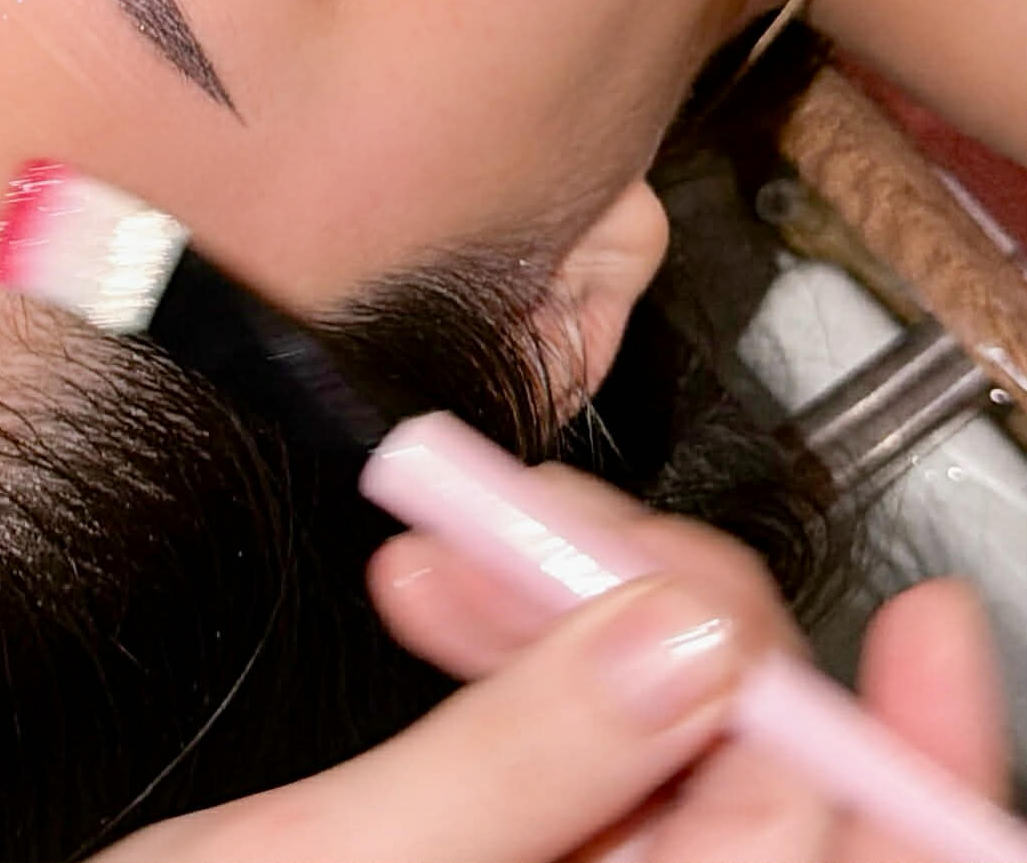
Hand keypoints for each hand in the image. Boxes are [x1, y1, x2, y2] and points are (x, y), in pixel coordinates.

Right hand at [91, 469, 1009, 862]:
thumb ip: (522, 768)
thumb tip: (690, 636)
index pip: (860, 856)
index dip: (916, 751)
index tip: (919, 612)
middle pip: (765, 768)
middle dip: (661, 616)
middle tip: (525, 524)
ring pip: (663, 726)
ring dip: (565, 608)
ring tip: (434, 548)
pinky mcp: (521, 833)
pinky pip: (579, 723)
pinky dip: (520, 636)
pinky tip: (441, 591)